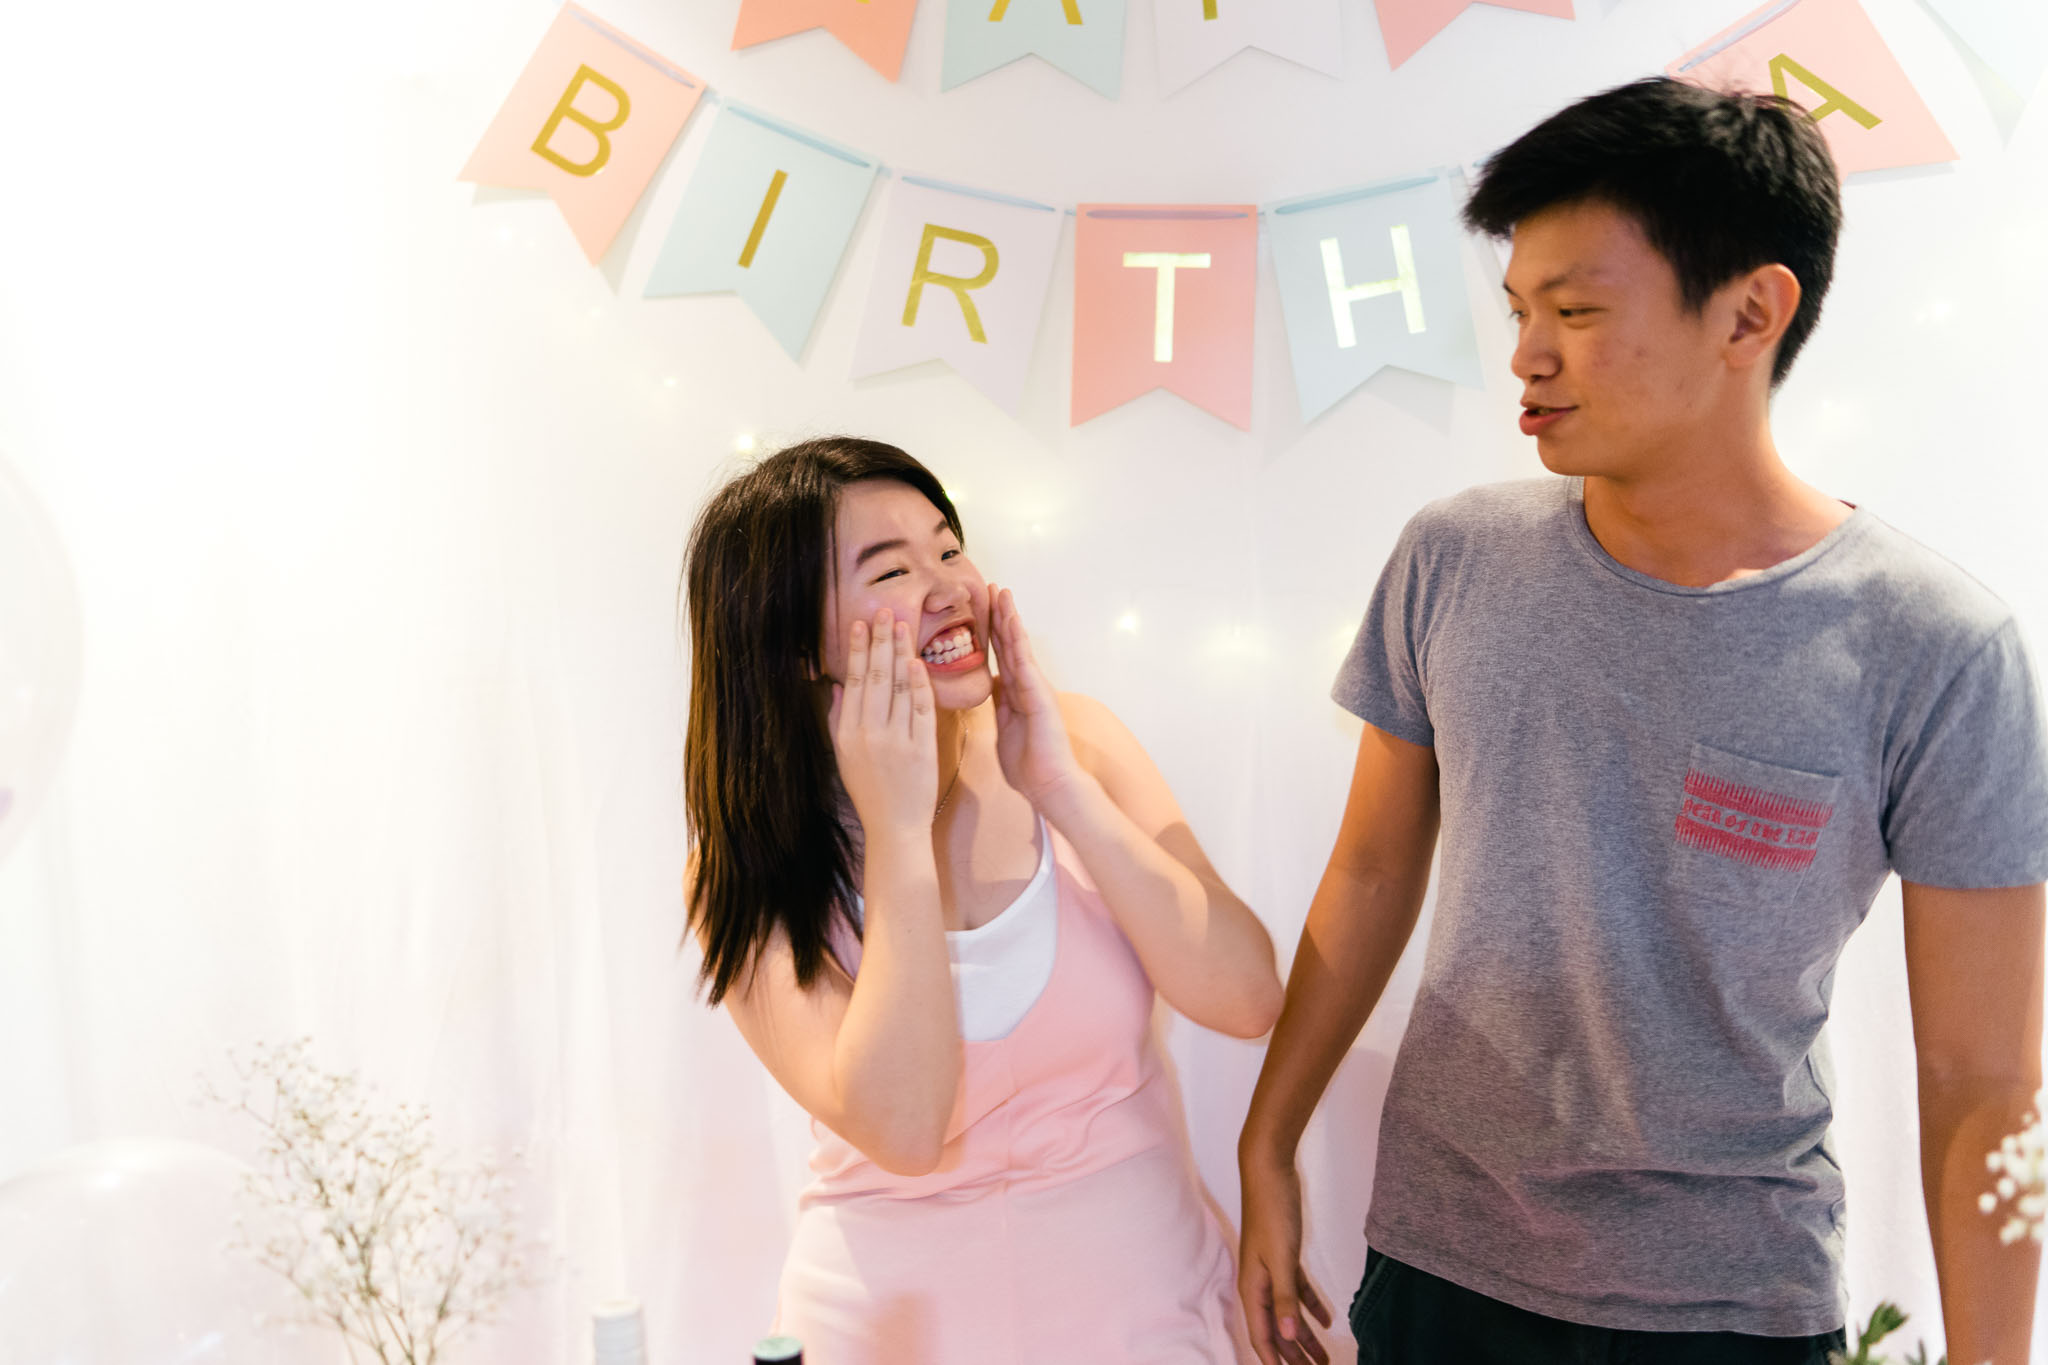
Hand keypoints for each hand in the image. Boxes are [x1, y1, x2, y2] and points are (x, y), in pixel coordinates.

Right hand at [829, 610, 938, 836]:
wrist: (895, 826)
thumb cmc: (869, 791)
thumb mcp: (844, 756)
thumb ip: (838, 718)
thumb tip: (837, 684)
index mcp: (847, 733)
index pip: (853, 681)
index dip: (856, 649)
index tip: (860, 624)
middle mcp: (869, 734)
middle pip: (874, 676)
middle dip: (879, 640)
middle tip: (884, 611)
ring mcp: (896, 740)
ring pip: (898, 687)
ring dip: (900, 652)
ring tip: (902, 625)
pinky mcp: (922, 748)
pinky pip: (921, 708)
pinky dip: (920, 683)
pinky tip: (917, 660)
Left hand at [986, 585, 1085, 810]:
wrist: (1049, 785)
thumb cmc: (1028, 764)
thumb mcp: (1004, 726)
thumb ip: (999, 704)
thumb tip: (991, 685)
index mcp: (1015, 693)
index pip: (1001, 654)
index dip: (991, 630)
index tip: (982, 606)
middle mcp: (1027, 685)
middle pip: (1011, 642)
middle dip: (1001, 614)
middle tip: (992, 585)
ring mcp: (1036, 688)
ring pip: (1020, 646)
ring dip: (1010, 618)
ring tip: (1002, 593)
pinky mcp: (1040, 696)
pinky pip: (1026, 663)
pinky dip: (1018, 641)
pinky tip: (1012, 622)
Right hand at [1238, 1154, 1332, 1364]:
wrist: (1268, 1172)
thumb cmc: (1272, 1213)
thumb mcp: (1282, 1258)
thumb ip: (1284, 1297)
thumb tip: (1286, 1333)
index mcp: (1254, 1288)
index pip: (1263, 1336)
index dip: (1276, 1361)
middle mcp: (1260, 1284)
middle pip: (1277, 1330)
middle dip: (1294, 1355)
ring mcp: (1272, 1271)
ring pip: (1288, 1313)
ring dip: (1305, 1336)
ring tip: (1325, 1358)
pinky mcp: (1285, 1258)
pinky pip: (1297, 1292)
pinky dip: (1310, 1307)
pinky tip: (1326, 1321)